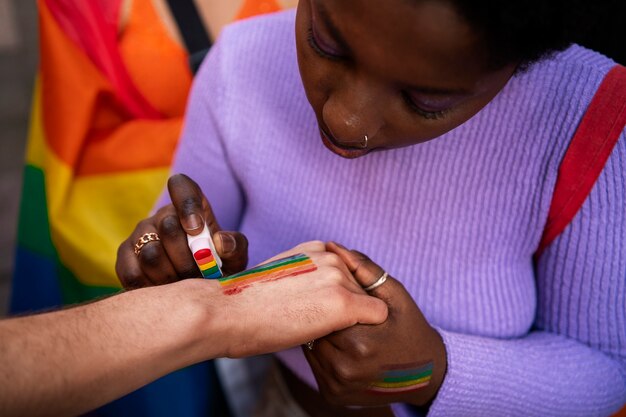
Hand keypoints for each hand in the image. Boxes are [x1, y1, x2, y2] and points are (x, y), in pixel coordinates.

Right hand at [116, 174, 248, 287]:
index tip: (197, 229)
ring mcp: (140, 234)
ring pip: (151, 254)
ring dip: (171, 276)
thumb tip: (220, 241)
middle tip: (198, 275)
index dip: (187, 205)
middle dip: (187, 258)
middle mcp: (162, 216)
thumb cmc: (219, 266)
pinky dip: (151, 287)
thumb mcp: (236, 256)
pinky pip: (133, 273)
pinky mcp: (125, 257)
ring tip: (183, 285)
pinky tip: (165, 290)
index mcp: (190, 205)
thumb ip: (235, 245)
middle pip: (168, 228)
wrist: (198, 289)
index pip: (182, 186)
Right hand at [204, 241, 388, 357]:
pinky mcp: (345, 303)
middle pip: (358, 287)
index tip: (319, 311)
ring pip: (367, 303)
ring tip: (324, 333)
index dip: (336, 296)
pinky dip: (366, 330)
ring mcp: (338, 278)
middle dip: (347, 308)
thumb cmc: (244, 303)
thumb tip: (314, 294)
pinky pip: (376, 316)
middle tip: (320, 326)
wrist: (228, 312)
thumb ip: (303, 277)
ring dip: (354, 320)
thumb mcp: (279, 277)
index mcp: (314, 248)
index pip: (344, 273)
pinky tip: (344, 338)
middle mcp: (330, 257)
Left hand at [303, 242, 446, 407]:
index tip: (337, 292)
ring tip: (340, 326)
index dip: (330, 298)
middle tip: (334, 307)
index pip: (325, 308)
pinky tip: (340, 346)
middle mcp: (345, 368)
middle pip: (315, 328)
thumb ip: (364, 269)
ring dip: (319, 333)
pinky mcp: (332, 396)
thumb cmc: (410, 327)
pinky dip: (323, 353)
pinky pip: (315, 365)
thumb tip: (333, 246)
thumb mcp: (393, 294)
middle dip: (322, 315)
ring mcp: (337, 386)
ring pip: (311, 346)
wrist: (425, 374)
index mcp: (360, 342)